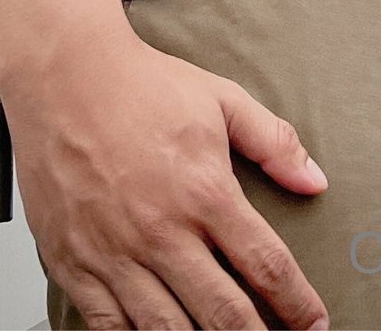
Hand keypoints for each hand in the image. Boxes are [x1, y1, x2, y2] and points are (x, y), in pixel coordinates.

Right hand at [3, 25, 330, 328]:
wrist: (65, 75)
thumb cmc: (141, 85)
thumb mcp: (223, 100)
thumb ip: (275, 142)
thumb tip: (315, 180)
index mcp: (205, 192)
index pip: (266, 265)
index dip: (297, 304)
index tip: (314, 322)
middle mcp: (162, 232)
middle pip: (223, 315)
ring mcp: (115, 255)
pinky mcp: (75, 266)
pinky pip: (108, 328)